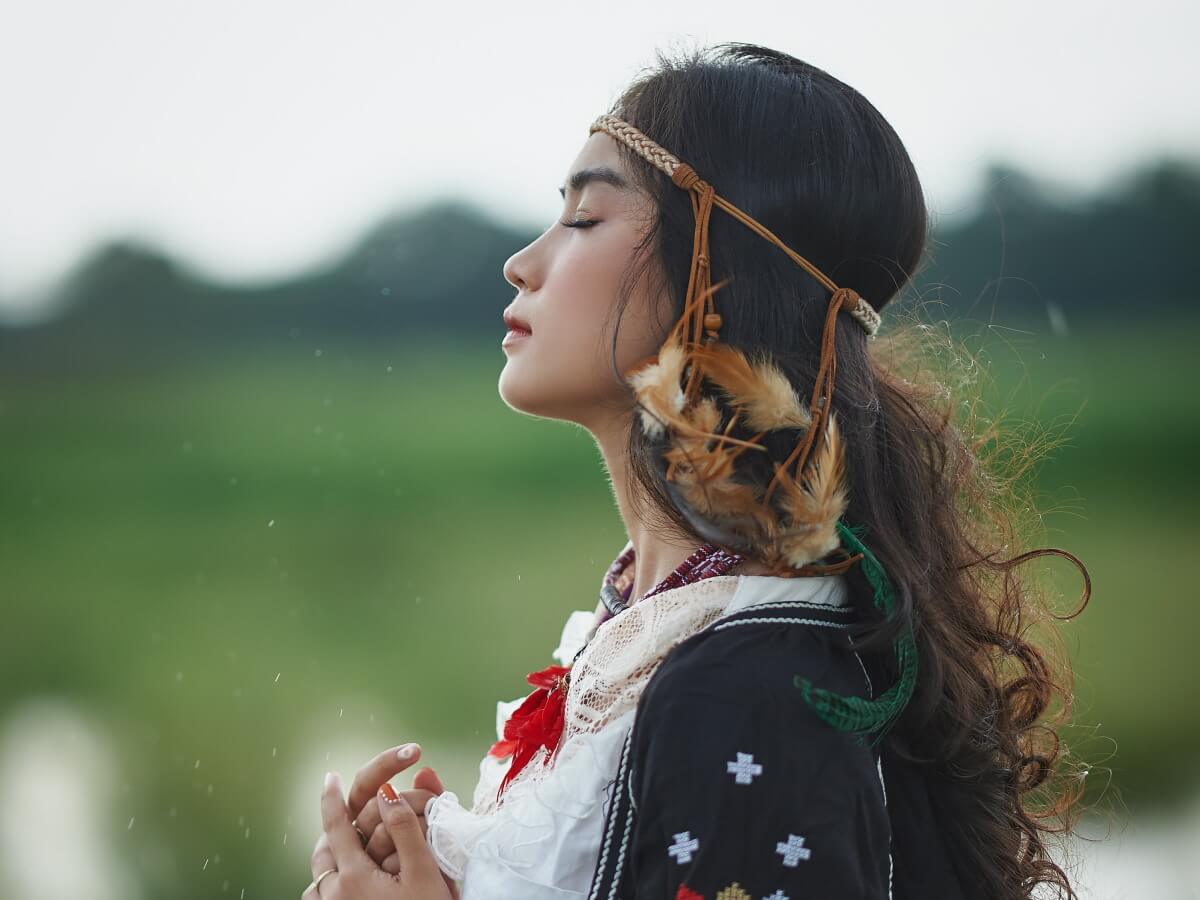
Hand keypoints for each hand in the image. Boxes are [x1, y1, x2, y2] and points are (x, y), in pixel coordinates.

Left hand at [304, 769, 454, 899]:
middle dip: (334, 831)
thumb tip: (388, 793)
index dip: (331, 797)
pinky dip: (334, 886)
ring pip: (323, 878)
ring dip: (334, 860)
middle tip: (349, 817)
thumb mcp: (424, 874)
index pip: (335, 824)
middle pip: (324, 851)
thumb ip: (406, 830)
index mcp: (353, 876)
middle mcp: (334, 895)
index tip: (329, 776)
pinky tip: (353, 887)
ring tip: (353, 852)